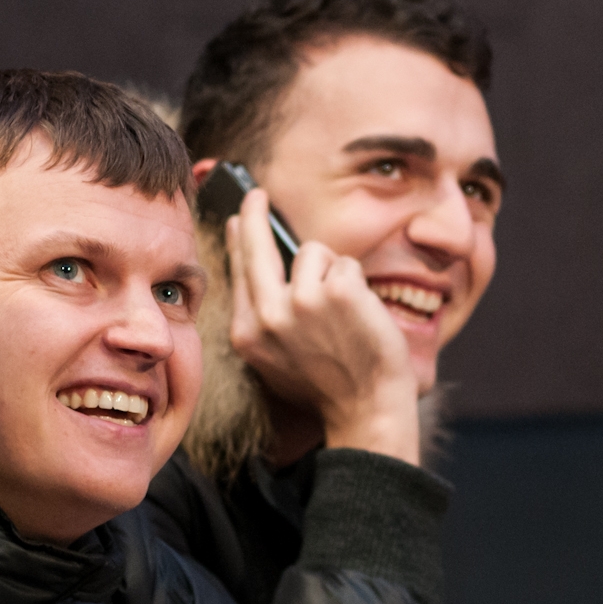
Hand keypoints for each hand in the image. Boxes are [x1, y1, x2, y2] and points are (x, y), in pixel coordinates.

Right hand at [225, 192, 420, 463]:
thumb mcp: (277, 357)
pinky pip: (345, 264)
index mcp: (248, 333)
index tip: (236, 218)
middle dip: (254, 215)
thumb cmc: (329, 384)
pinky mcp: (337, 292)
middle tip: (257, 194)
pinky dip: (357, 282)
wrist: (366, 409)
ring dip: (333, 271)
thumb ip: (266, 315)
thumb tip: (259, 266)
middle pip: (257, 246)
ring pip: (314, 252)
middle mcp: (268, 315)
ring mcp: (301, 301)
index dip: (239, 240)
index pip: (239, 271)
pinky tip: (361, 314)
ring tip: (344, 311)